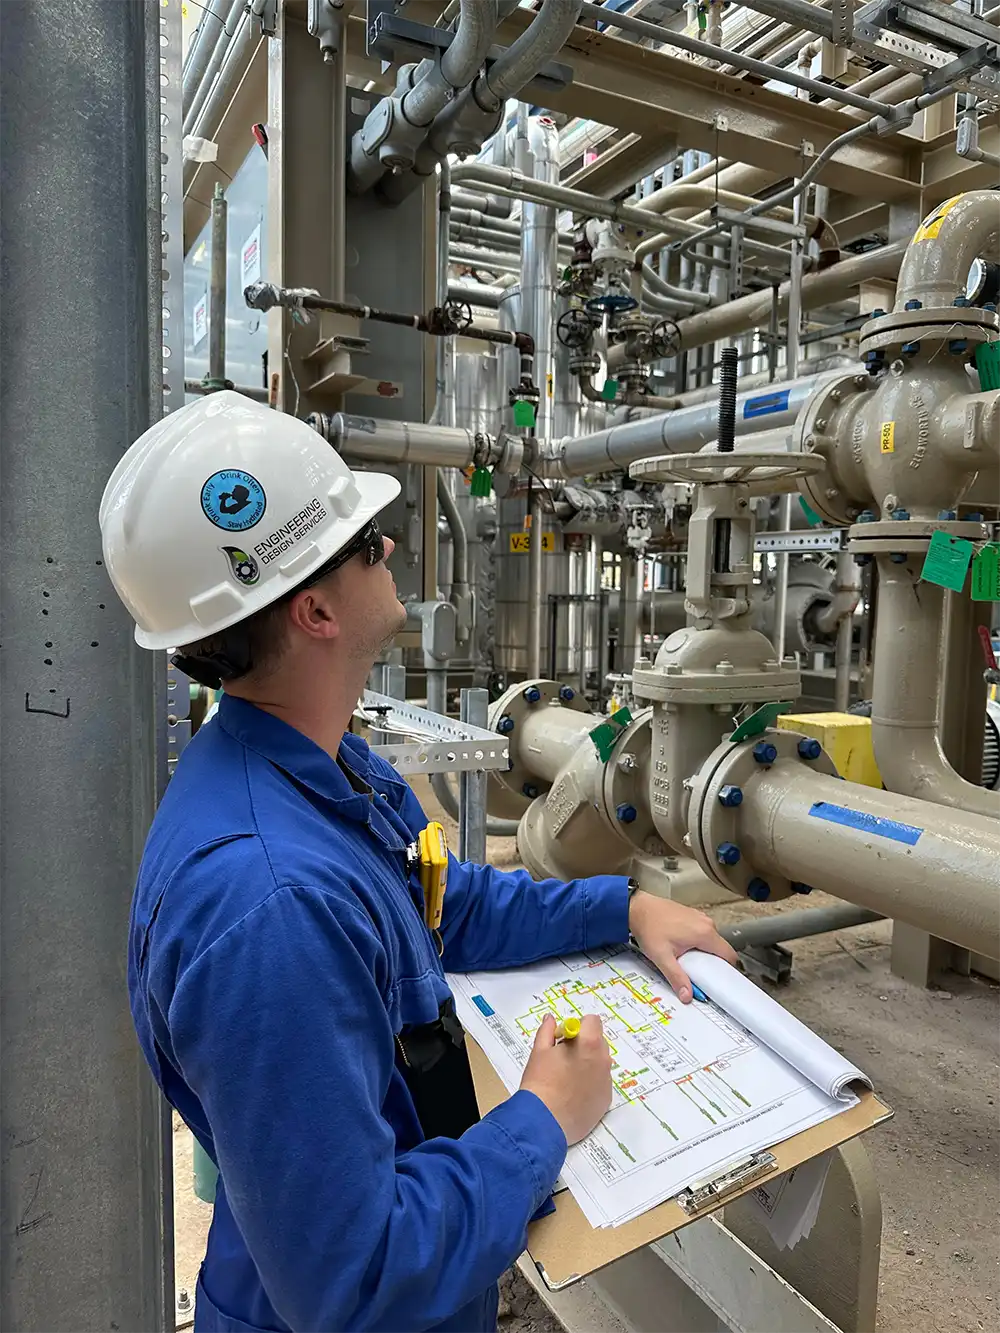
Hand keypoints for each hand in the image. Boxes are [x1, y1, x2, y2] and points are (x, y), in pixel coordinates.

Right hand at [519, 1013, 611, 1144]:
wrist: (545, 1121)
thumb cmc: (539, 1083)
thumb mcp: (539, 1051)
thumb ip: (547, 1031)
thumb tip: (550, 1019)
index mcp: (589, 1043)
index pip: (592, 1021)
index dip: (577, 1026)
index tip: (563, 1039)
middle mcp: (603, 1060)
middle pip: (598, 1041)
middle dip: (583, 1044)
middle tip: (562, 1058)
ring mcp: (607, 1081)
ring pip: (600, 1062)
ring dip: (588, 1063)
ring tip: (567, 1078)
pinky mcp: (606, 1100)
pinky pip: (601, 1083)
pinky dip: (591, 1083)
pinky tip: (573, 1094)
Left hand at [628, 891, 738, 1003]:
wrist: (637, 908)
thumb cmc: (649, 927)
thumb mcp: (662, 957)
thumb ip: (677, 978)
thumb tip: (687, 994)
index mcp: (704, 933)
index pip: (729, 955)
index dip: (727, 970)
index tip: (719, 979)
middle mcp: (706, 923)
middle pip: (721, 949)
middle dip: (713, 963)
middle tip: (700, 974)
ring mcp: (699, 917)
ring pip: (712, 941)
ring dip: (705, 952)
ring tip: (689, 961)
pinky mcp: (692, 915)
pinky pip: (703, 932)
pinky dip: (699, 943)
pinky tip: (684, 948)